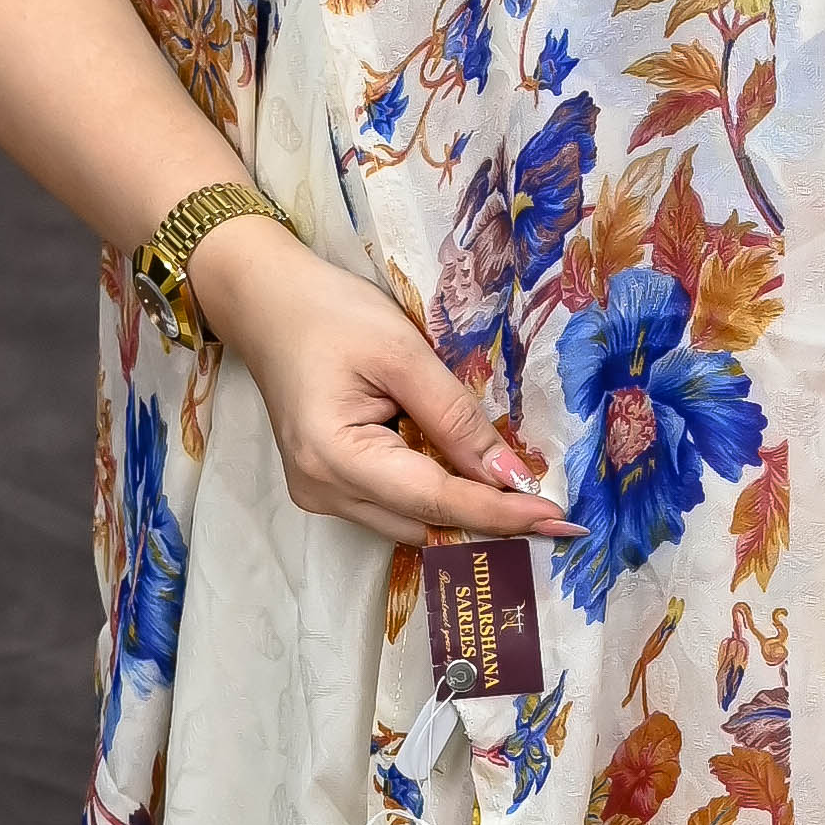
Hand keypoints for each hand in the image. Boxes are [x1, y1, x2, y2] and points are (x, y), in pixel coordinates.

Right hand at [195, 214, 572, 547]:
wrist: (265, 301)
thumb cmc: (329, 313)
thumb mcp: (402, 353)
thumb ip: (456, 417)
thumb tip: (512, 476)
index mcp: (336, 457)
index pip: (436, 501)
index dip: (500, 513)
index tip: (559, 521)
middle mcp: (323, 491)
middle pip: (425, 523)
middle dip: (488, 518)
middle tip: (554, 509)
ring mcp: (320, 494)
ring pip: (411, 523)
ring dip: (463, 509)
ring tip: (518, 490)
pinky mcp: (326, 486)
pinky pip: (393, 507)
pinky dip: (434, 496)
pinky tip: (468, 474)